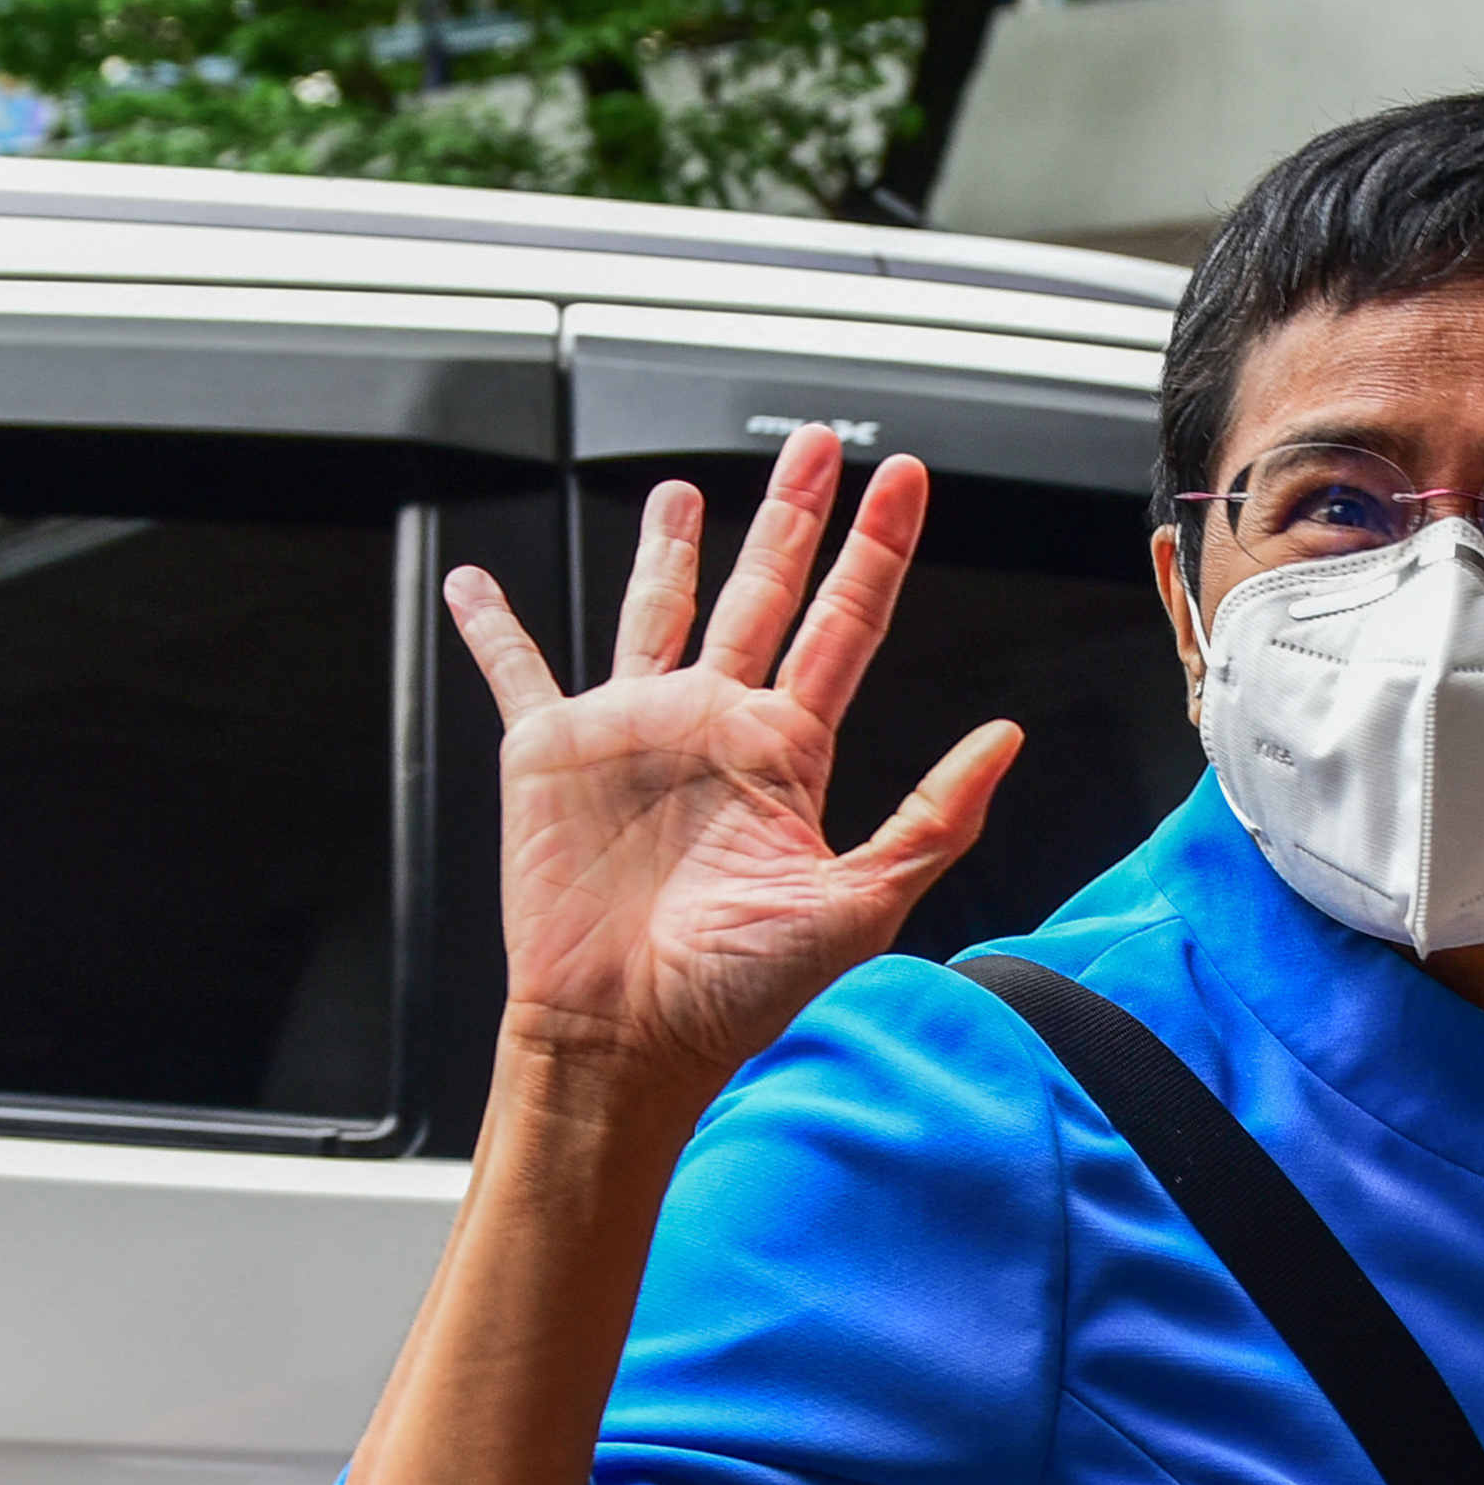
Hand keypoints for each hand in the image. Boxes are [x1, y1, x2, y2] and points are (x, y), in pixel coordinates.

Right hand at [443, 426, 1020, 1111]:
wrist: (628, 1040)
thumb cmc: (737, 995)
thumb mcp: (859, 906)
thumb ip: (935, 817)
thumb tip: (1009, 737)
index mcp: (787, 753)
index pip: (846, 625)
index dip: (876, 552)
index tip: (906, 484)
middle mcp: (715, 728)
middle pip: (763, 593)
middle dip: (792, 516)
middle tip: (820, 444)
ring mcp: (634, 732)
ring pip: (656, 610)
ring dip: (669, 549)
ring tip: (684, 489)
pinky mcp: (551, 751)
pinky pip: (517, 671)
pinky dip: (492, 626)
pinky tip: (474, 585)